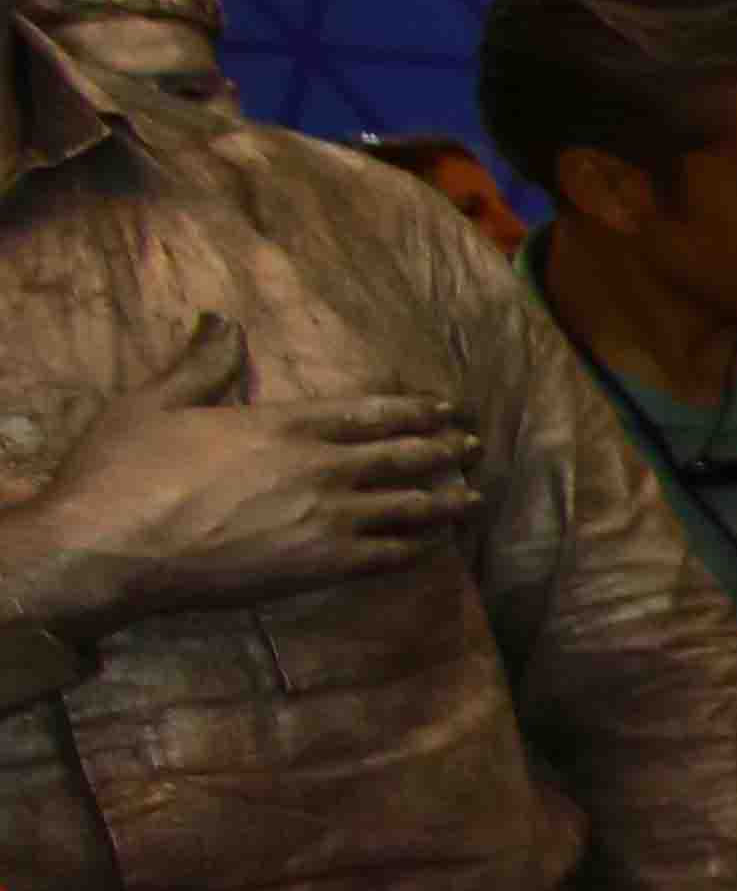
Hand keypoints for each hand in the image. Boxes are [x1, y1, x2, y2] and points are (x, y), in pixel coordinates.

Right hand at [0, 319, 474, 636]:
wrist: (108, 550)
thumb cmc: (123, 473)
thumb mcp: (156, 402)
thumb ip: (200, 364)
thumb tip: (221, 322)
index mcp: (283, 424)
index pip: (369, 412)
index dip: (414, 410)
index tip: (447, 408)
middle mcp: (317, 469)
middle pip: (399, 457)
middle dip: (442, 451)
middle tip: (475, 448)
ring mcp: (324, 520)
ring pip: (405, 509)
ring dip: (443, 502)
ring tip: (473, 498)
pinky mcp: (316, 568)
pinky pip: (385, 557)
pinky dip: (416, 549)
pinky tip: (435, 546)